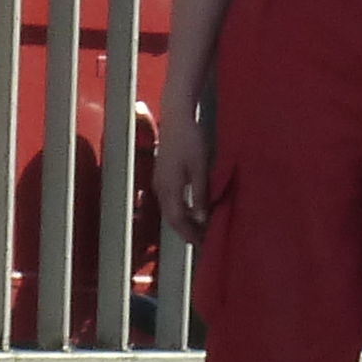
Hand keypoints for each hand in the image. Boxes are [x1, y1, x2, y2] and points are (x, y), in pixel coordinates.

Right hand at [154, 96, 212, 244]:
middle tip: (202, 241)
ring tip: (199, 229)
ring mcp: (159, 181)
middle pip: (171, 217)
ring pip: (169, 209)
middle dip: (186, 231)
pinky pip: (169, 200)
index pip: (178, 219)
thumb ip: (200, 193)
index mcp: (170, 187)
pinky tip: (192, 210)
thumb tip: (202, 218)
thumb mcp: (201, 167)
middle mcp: (161, 187)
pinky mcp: (162, 175)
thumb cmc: (191, 140)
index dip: (189, 233)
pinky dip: (180, 210)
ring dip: (183, 222)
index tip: (202, 244)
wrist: (177, 117)